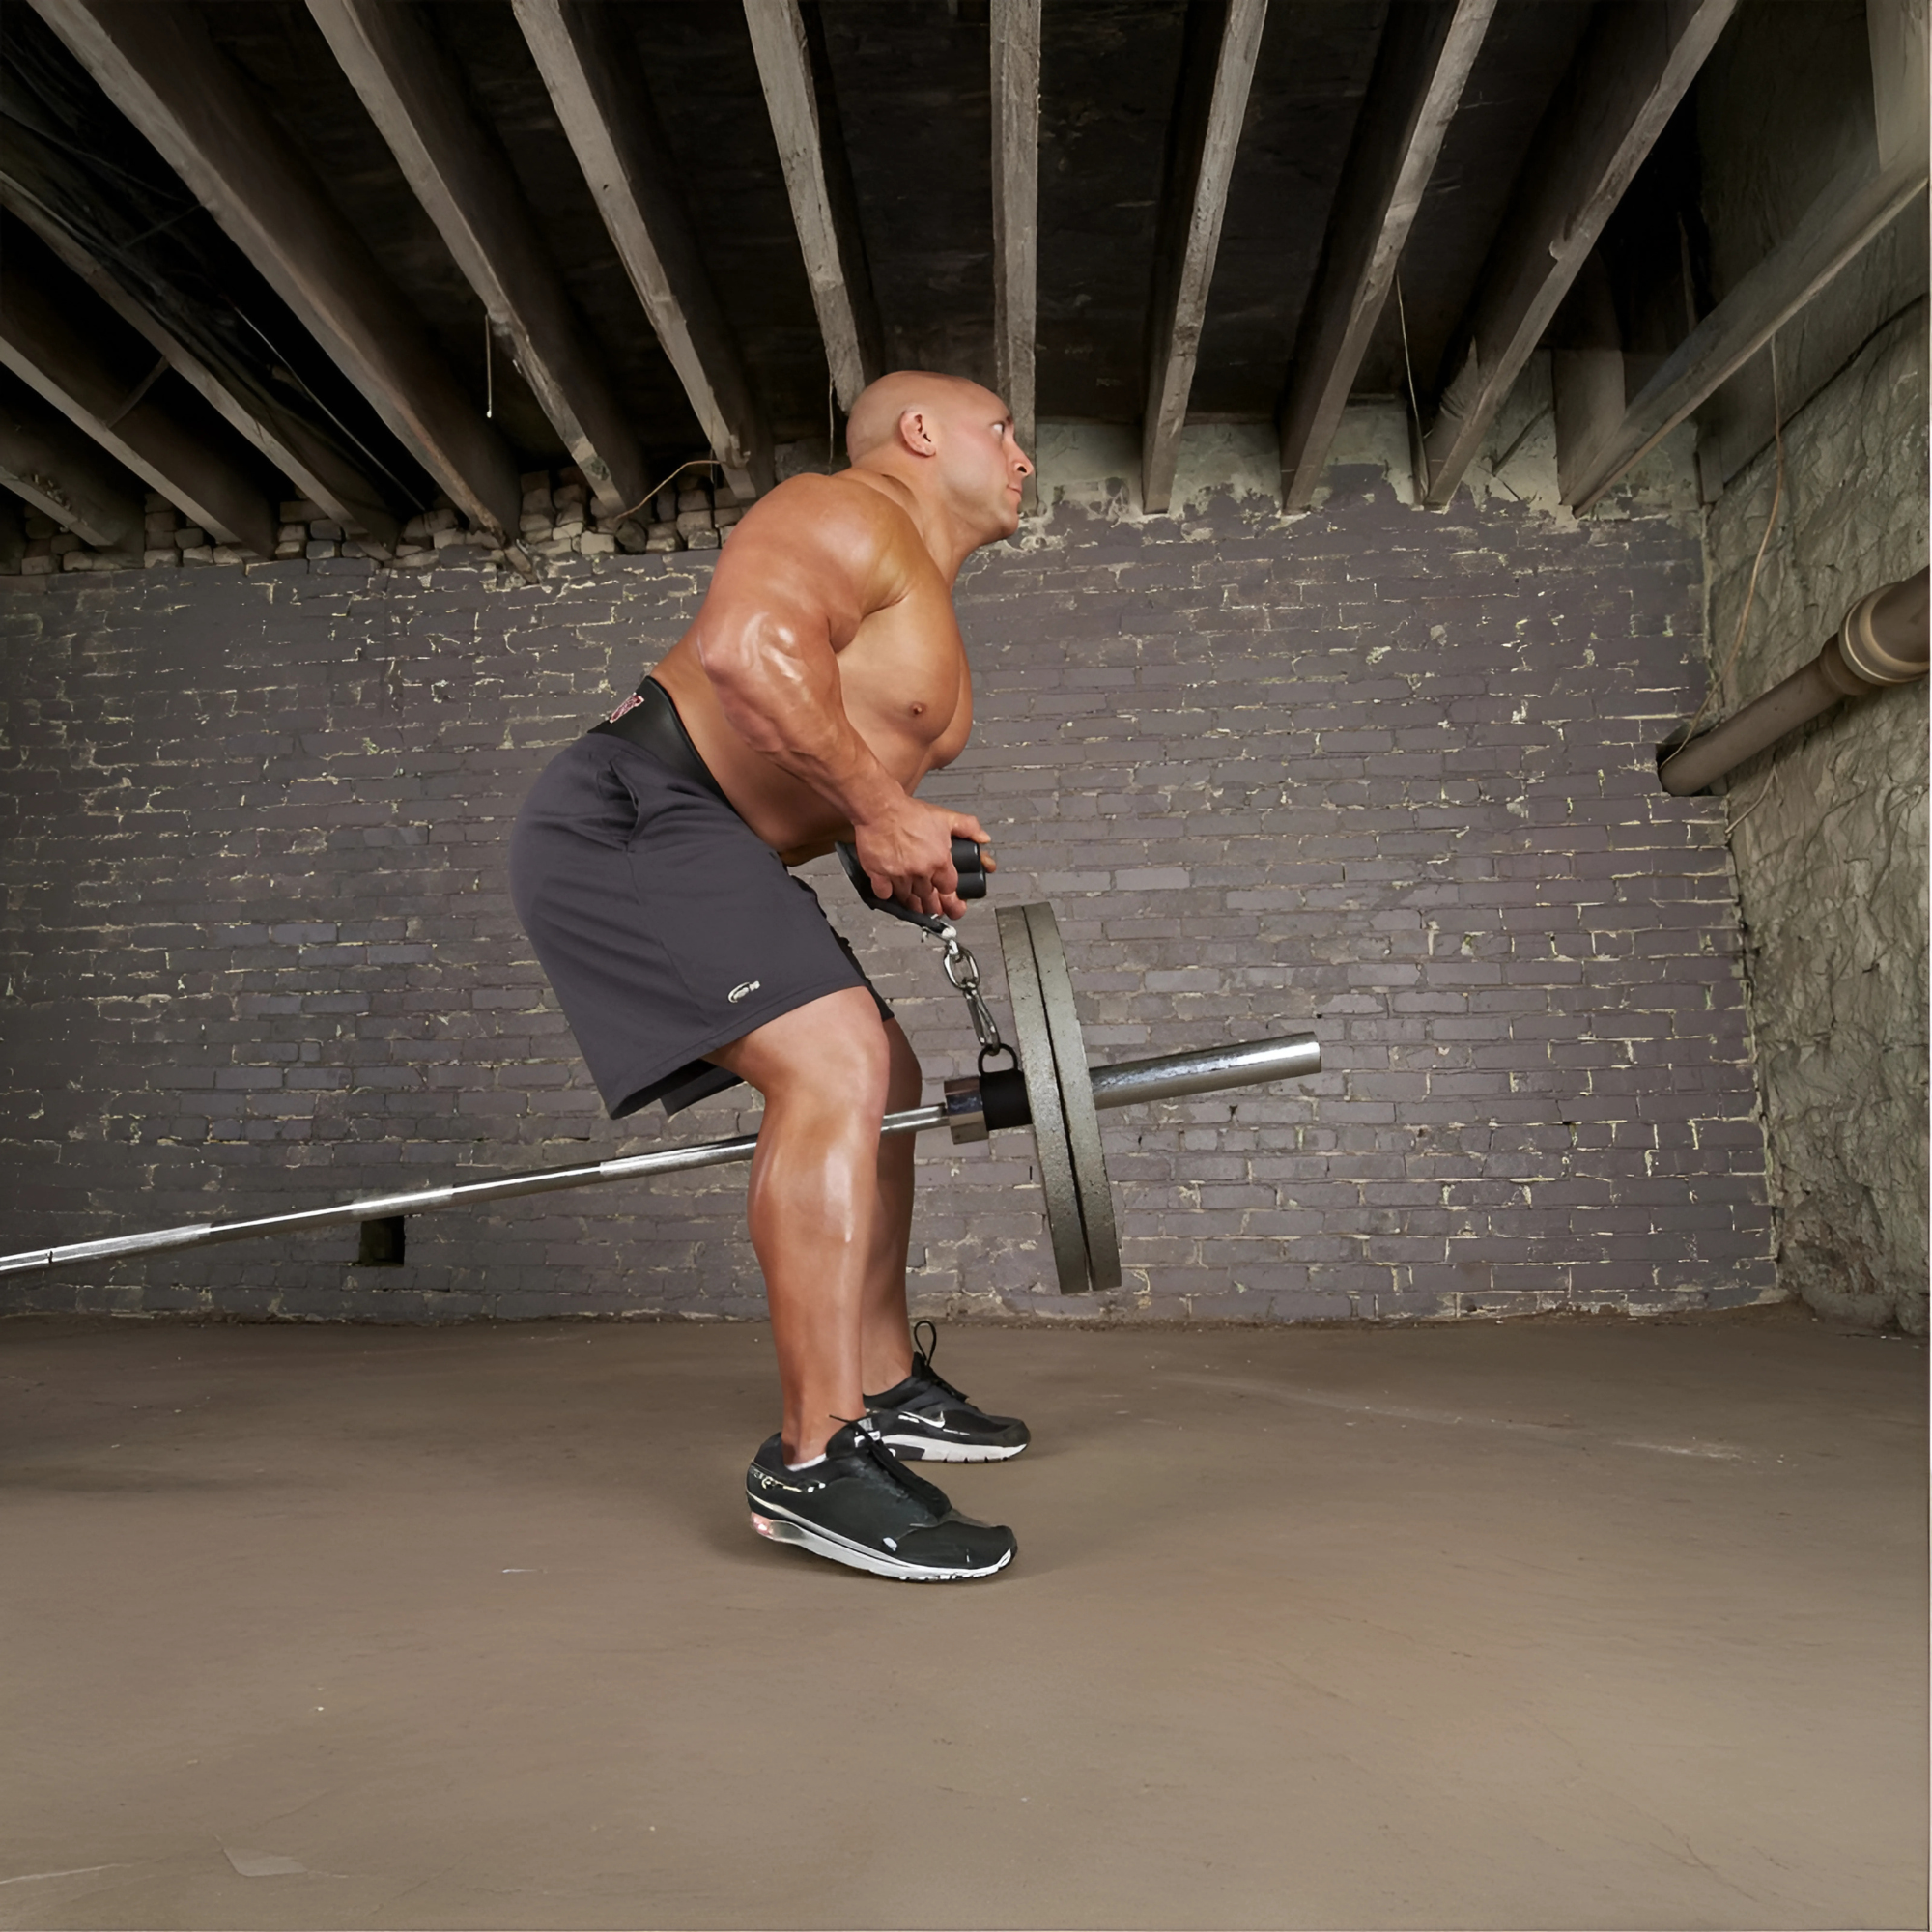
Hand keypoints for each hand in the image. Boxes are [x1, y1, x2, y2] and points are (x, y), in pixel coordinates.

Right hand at [852, 799, 992, 918]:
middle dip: (933, 906)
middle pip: (929, 899)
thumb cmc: (908, 813)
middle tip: (933, 908)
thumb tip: (983, 838)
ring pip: (907, 899)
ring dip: (911, 902)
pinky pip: (885, 894)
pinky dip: (888, 894)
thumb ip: (968, 827)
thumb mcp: (945, 817)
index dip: (951, 898)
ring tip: (914, 902)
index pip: (950, 889)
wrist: (880, 807)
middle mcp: (920, 871)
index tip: (953, 905)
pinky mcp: (879, 875)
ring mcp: (899, 875)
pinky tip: (891, 890)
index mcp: (939, 860)